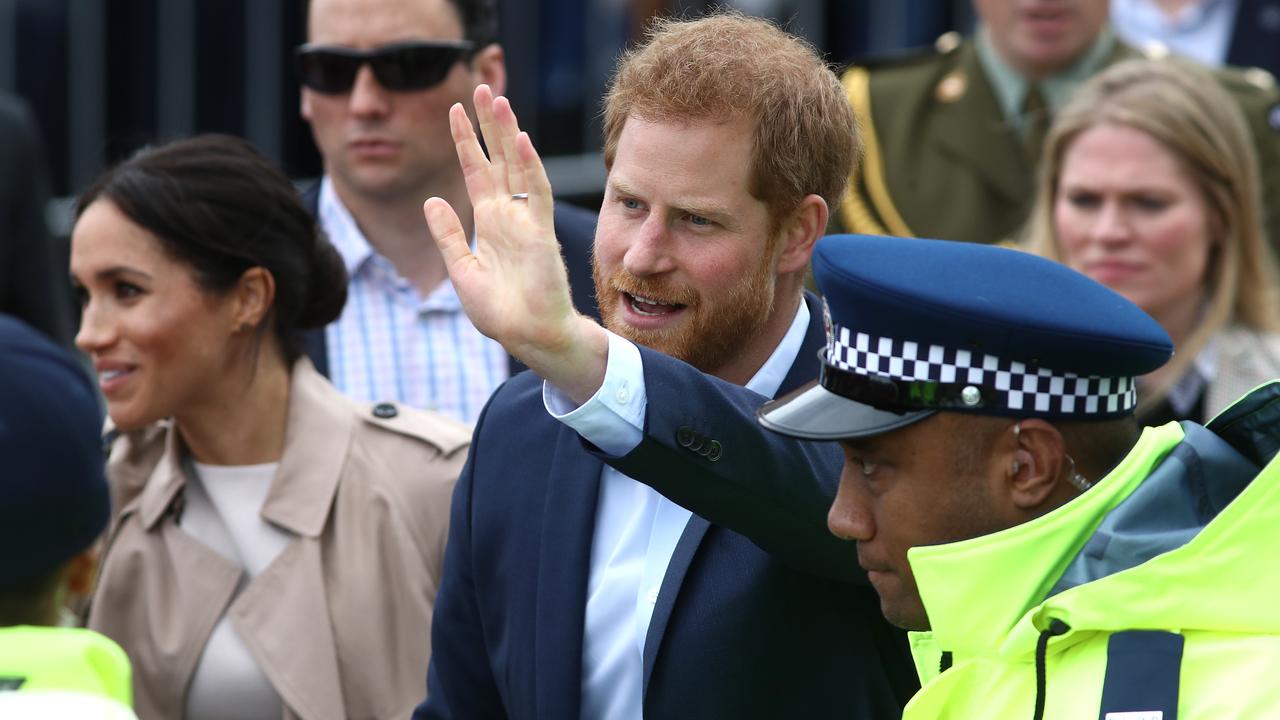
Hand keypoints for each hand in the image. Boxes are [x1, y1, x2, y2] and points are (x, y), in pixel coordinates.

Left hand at [424, 84, 607, 401]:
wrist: (527, 336)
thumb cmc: (499, 310)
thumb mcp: (462, 270)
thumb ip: (449, 235)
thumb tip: (432, 200)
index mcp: (489, 222)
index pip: (475, 171)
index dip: (466, 141)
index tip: (456, 110)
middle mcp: (509, 214)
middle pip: (498, 159)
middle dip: (490, 125)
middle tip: (482, 88)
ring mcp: (527, 221)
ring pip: (518, 167)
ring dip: (509, 135)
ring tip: (499, 101)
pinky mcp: (541, 234)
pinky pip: (537, 194)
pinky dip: (531, 169)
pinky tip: (522, 143)